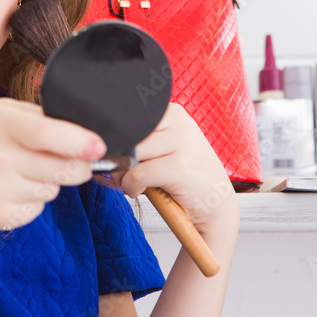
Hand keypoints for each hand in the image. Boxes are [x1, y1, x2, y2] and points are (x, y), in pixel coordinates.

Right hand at [0, 98, 105, 229]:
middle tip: (71, 158)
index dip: (78, 142)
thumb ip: (42, 118)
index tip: (98, 147)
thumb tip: (85, 134)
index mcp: (2, 126)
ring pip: (52, 190)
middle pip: (61, 169)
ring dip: (49, 181)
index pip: (46, 135)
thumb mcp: (5, 111)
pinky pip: (37, 209)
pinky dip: (32, 198)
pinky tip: (11, 186)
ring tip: (22, 169)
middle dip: (77, 166)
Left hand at [112, 103, 237, 237]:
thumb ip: (139, 140)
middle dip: (119, 156)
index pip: (129, 116)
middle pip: (128, 134)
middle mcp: (179, 122)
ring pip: (131, 154)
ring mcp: (181, 143)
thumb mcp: (164, 148)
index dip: (117, 136)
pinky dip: (131, 186)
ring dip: (124, 173)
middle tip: (122, 171)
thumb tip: (101, 144)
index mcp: (173, 112)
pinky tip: (140, 190)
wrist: (215, 204)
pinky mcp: (179, 167)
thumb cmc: (184, 176)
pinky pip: (137, 174)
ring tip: (133, 181)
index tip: (118, 151)